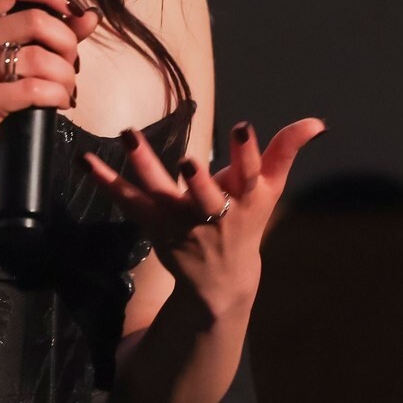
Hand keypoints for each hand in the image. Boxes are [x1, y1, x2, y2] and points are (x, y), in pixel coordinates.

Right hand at [0, 0, 101, 164]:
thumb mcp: (16, 59)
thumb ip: (52, 34)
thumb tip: (90, 15)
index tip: (69, 11)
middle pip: (36, 21)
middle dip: (67, 44)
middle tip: (70, 64)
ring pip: (41, 58)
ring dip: (67, 76)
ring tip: (66, 89)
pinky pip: (35, 89)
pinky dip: (58, 95)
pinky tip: (59, 102)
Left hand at [83, 118, 325, 315]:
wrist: (220, 280)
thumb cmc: (247, 224)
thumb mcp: (270, 191)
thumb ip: (286, 152)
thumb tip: (316, 122)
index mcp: (246, 200)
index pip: (250, 173)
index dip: (247, 152)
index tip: (242, 127)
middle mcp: (213, 213)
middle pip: (204, 194)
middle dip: (198, 179)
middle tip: (189, 159)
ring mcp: (180, 221)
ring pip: (160, 193)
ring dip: (144, 166)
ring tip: (128, 136)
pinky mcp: (153, 225)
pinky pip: (127, 200)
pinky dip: (106, 181)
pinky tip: (86, 159)